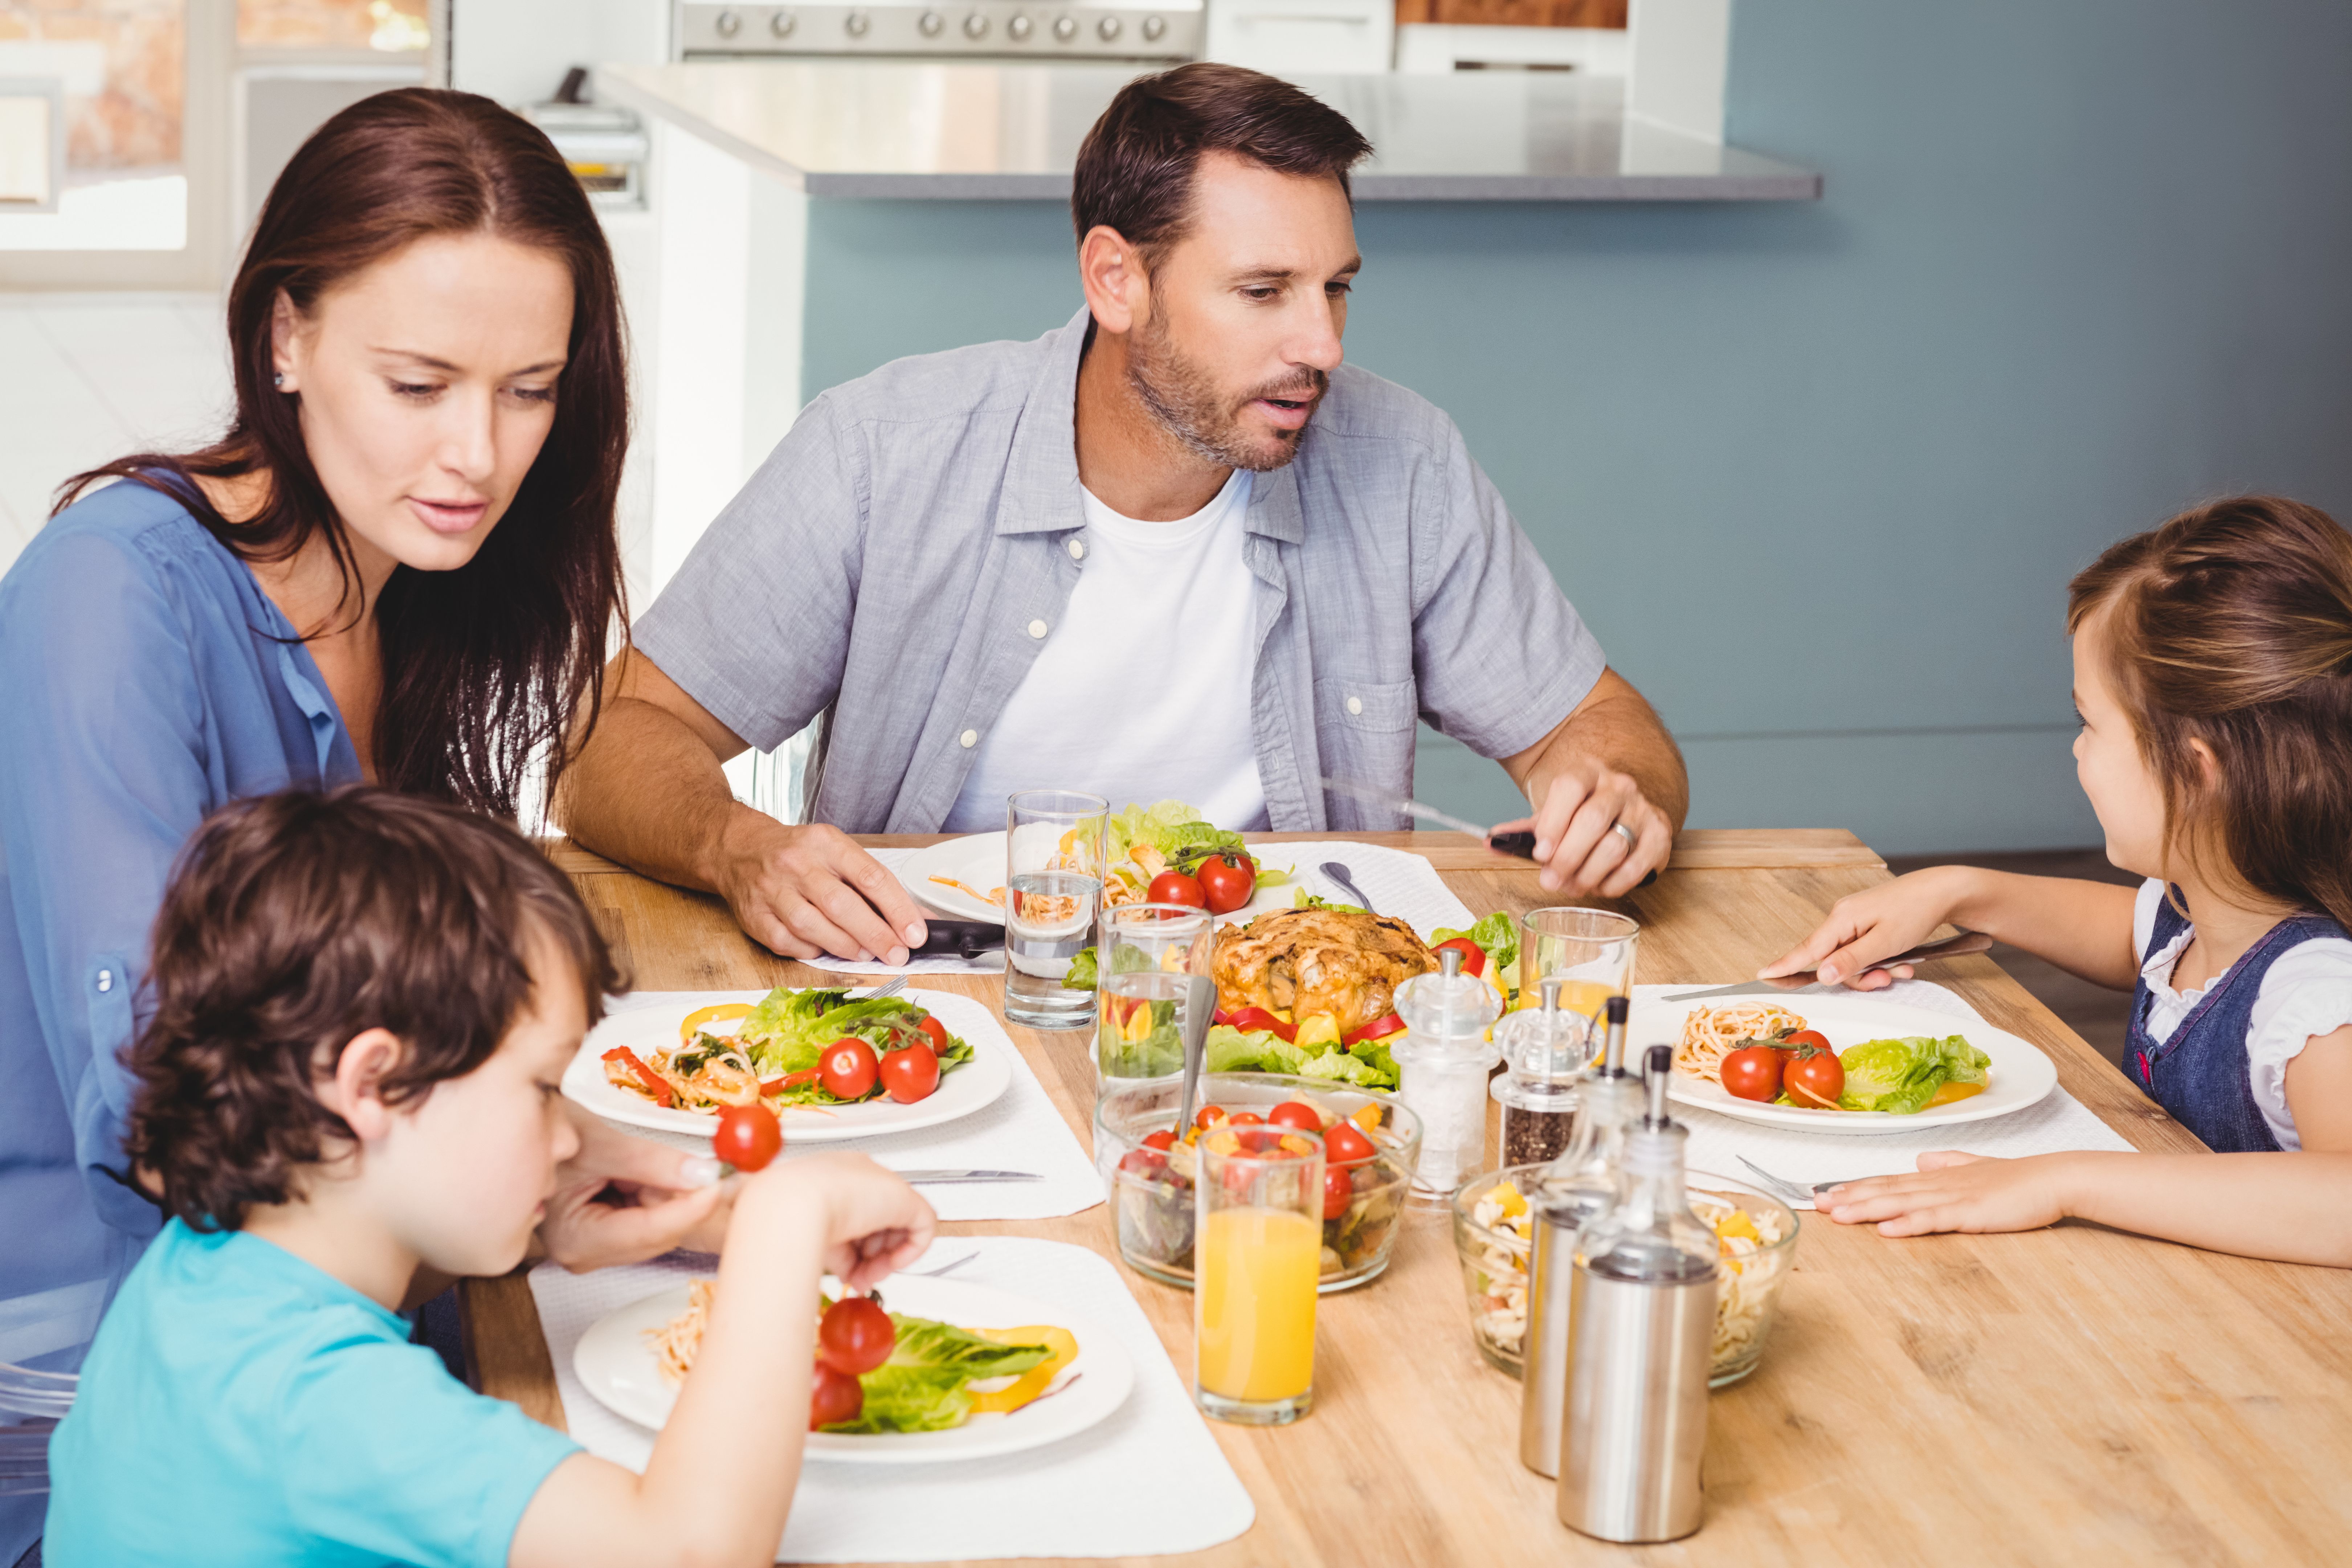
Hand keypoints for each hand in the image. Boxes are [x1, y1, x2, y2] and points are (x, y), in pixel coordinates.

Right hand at [540, 1102, 734, 1270]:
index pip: (647, 1231)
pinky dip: (665, 1194)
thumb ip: (651, 1162)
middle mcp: (585, 1254)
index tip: (723, 1182)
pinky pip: (653, 1218)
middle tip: (721, 1165)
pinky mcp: (610, 1234)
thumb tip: (705, 1174)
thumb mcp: (599, 1142)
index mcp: (575, 1238)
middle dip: (688, 1199)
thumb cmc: (547, 1134)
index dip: (690, 1207)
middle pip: (659, 1234)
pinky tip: (657, 1174)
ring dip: (676, 1194)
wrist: (525, 1134)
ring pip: (661, 1227)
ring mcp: (598, 1247)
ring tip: (669, 1163)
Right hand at [715, 811, 928, 964]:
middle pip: (842, 905)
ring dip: (846, 946)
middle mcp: (797, 864)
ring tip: (866, 954)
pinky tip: (825, 949)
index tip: (916, 933)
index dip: (897, 909)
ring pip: (813, 927)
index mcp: (826, 843)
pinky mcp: (754, 916)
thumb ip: (874, 883)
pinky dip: (811, 951)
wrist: (740, 848)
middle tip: (897, 954)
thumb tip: (917, 917)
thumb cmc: (799, 854)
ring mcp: (772, 890)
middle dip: (876, 935)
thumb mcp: (838, 852)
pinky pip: (788, 942)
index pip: (870, 877)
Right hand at [744, 1151, 936, 1292]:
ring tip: (866, 1277)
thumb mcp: (814, 1236)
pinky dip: (909, 1253)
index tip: (849, 1269)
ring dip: (883, 1262)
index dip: (855, 1248)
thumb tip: (851, 1271)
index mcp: (833, 1178)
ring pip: (897, 1229)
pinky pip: (923, 1228)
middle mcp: (859, 1178)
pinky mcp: (905, 1197)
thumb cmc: (789, 1214)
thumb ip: (837, 1251)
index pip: (855, 1215)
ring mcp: (882, 1185)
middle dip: (870, 1258)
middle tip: (861, 1278)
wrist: (793, 1204)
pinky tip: (889, 1265)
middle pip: (877, 1223)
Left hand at [1494, 758, 1670, 897]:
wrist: (1623, 804)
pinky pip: (1638, 865)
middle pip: (1593, 821)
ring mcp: (1642, 809)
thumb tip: (1492, 842)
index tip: (1540, 854)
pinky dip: (1615, 883)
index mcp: (1586, 773)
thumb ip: (1524, 830)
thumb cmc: (1580, 813)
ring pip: (1615, 846)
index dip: (1553, 822)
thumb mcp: (1553, 813)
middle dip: (1568, 857)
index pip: (1569, 788)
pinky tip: (1599, 885)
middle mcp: (1618, 786)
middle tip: (1550, 881)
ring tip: (1571, 886)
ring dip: (1588, 874)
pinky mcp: (1660, 834)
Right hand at [1758, 866, 1972, 988]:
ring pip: (1850, 961)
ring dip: (1874, 972)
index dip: (1784, 965)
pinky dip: (1880, 962)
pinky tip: (1901, 961)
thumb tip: (1821, 975)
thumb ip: (1851, 960)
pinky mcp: (1867, 925)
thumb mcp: (1885, 943)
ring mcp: (1854, 922)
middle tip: (1886, 979)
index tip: (1761, 976)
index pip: (1805, 949)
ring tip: (1901, 968)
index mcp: (1841, 919)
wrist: (1943, 891)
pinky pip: (1863, 952)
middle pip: (1833, 962)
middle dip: (1859, 977)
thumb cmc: (1916, 911)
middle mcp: (1842, 919)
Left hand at [1817, 1150, 2072, 1236]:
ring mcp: (1952, 1198)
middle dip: (1849, 1196)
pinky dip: (1909, 1224)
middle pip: (1885, 1190)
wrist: (2051, 1180)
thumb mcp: (1975, 1169)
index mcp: (1936, 1177)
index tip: (1827, 1192)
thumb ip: (1948, 1164)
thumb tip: (1922, 1161)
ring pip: (1901, 1203)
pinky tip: (1887, 1229)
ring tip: (1838, 1214)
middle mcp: (1937, 1184)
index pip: (1888, 1182)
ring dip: (1867, 1208)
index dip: (1856, 1187)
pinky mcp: (1971, 1214)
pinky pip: (1934, 1220)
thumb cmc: (2017, 1181)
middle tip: (1815, 1202)